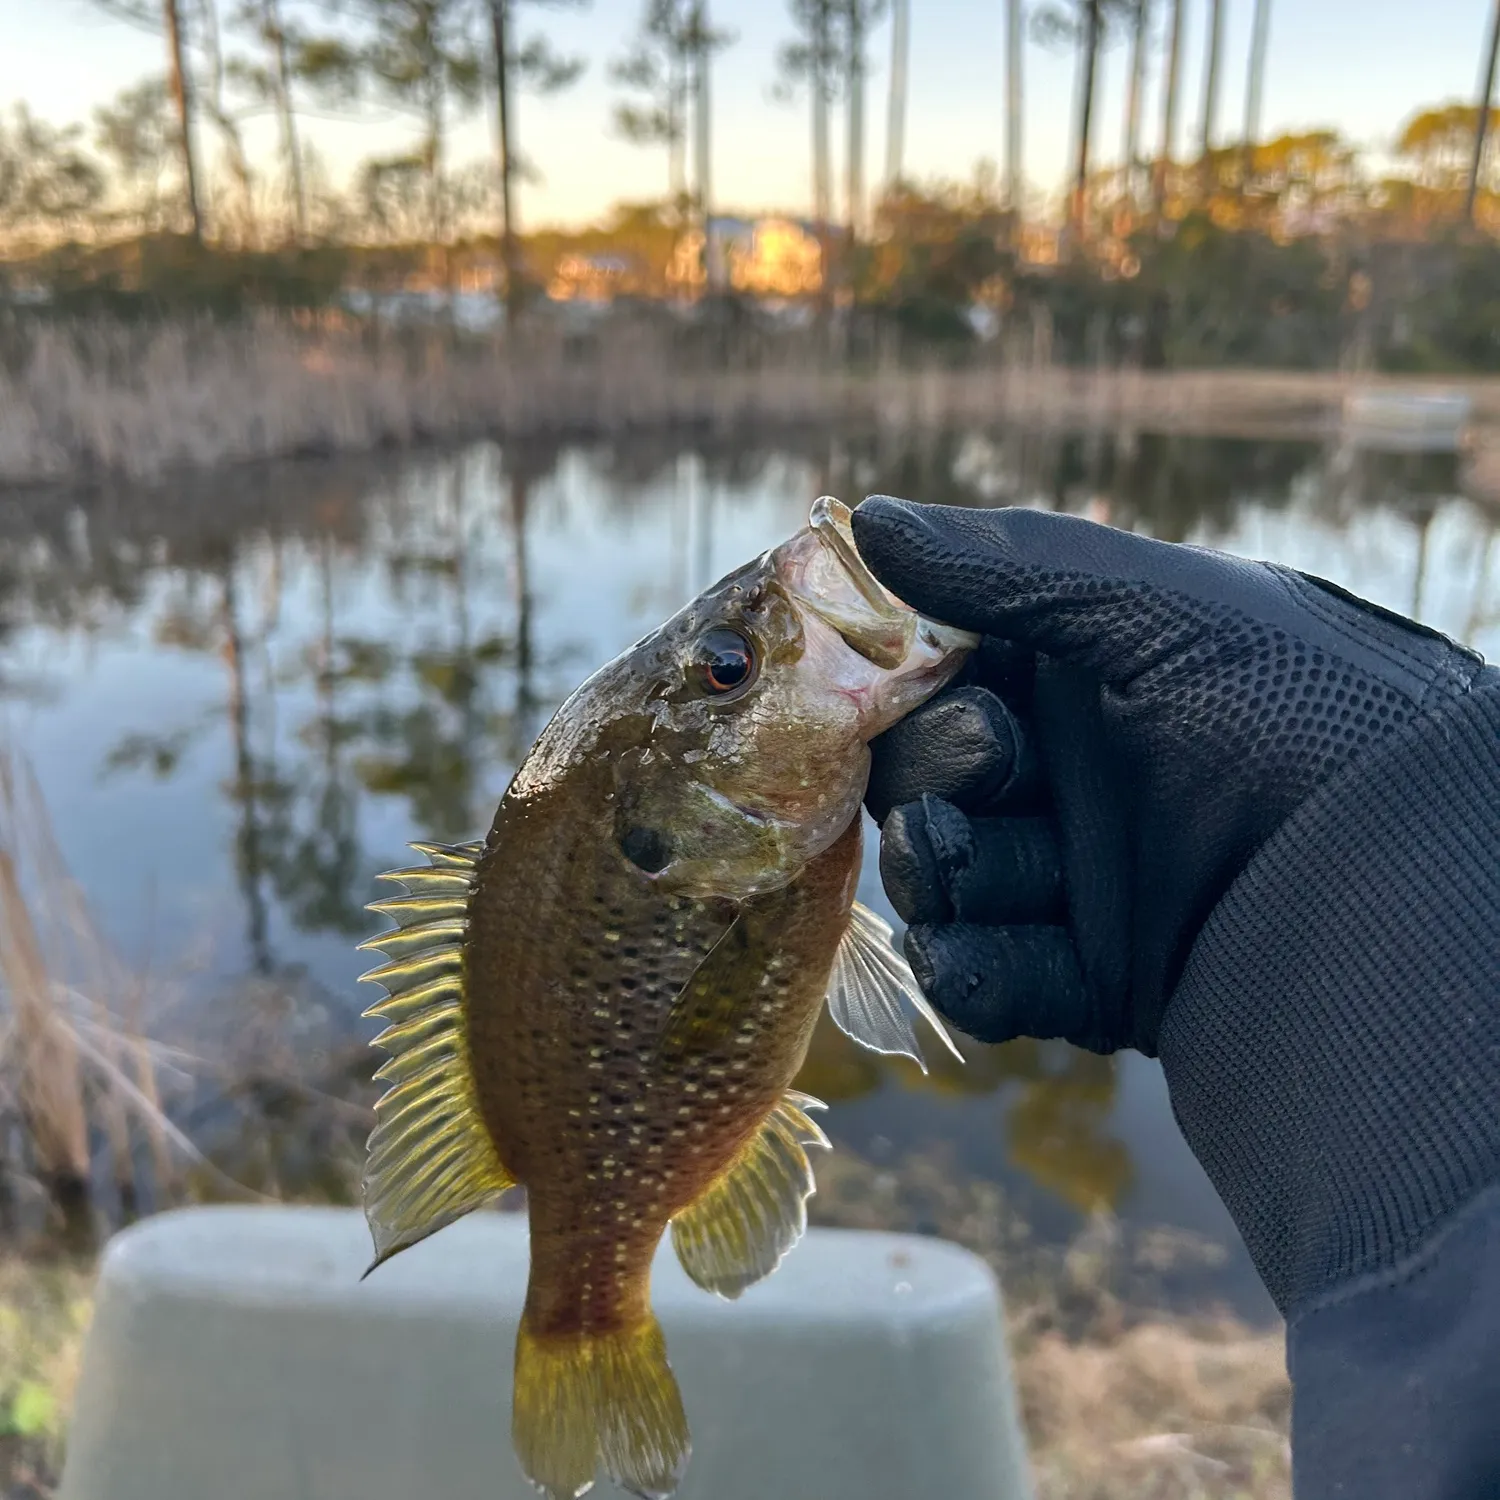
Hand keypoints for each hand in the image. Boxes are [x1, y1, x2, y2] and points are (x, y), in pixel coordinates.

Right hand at [854, 496, 1486, 1057]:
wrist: (1416, 895)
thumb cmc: (1304, 717)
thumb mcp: (1166, 612)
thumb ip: (1012, 568)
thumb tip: (864, 516)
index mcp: (1096, 675)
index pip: (951, 668)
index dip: (903, 676)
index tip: (871, 680)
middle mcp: (1083, 774)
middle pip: (933, 776)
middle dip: (936, 775)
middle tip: (992, 770)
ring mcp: (1085, 881)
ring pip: (948, 879)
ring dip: (941, 870)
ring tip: (964, 865)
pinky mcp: (1097, 980)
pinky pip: (994, 977)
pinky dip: (975, 968)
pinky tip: (982, 952)